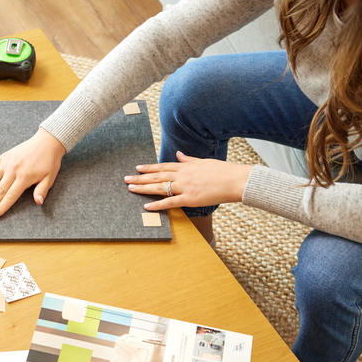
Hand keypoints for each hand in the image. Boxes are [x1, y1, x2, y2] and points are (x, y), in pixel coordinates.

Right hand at [0, 127, 65, 217]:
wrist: (46, 141)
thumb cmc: (49, 161)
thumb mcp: (49, 177)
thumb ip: (42, 190)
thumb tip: (38, 202)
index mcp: (24, 177)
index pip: (10, 196)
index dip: (1, 207)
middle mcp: (13, 170)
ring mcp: (6, 163)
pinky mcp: (2, 157)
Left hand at [126, 151, 251, 209]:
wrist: (235, 180)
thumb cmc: (222, 172)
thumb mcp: (204, 162)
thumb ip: (188, 160)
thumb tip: (178, 154)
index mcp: (186, 166)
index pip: (163, 166)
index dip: (149, 167)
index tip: (137, 167)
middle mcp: (183, 175)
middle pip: (157, 176)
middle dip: (140, 177)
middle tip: (126, 179)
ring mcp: (185, 187)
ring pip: (160, 188)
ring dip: (143, 188)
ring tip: (130, 188)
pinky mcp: (190, 199)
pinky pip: (170, 203)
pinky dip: (157, 205)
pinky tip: (146, 206)